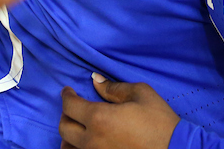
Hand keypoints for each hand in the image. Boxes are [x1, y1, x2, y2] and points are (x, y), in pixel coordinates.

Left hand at [59, 74, 179, 148]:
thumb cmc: (159, 122)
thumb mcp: (140, 94)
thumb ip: (113, 88)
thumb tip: (94, 80)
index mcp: (99, 118)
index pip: (70, 106)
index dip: (66, 95)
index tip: (68, 91)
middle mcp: (92, 140)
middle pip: (64, 127)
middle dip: (66, 114)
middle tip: (74, 107)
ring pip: (68, 147)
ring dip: (68, 136)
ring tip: (77, 127)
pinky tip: (84, 143)